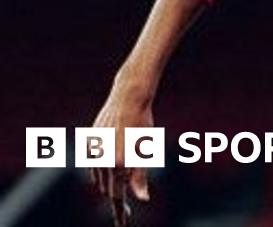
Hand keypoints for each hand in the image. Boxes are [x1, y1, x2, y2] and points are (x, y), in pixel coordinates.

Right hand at [90, 83, 152, 226]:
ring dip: (108, 184)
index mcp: (120, 163)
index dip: (120, 212)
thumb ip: (140, 176)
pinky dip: (101, 171)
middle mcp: (103, 159)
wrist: (129, 98)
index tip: (123, 223)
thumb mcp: (145, 150)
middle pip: (107, 189)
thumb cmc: (142, 124)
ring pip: (99, 178)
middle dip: (116, 199)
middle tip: (124, 213)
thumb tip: (143, 199)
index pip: (116, 196)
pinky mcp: (88, 143)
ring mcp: (93, 151)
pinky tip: (110, 170)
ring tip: (120, 189)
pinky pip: (94, 165)